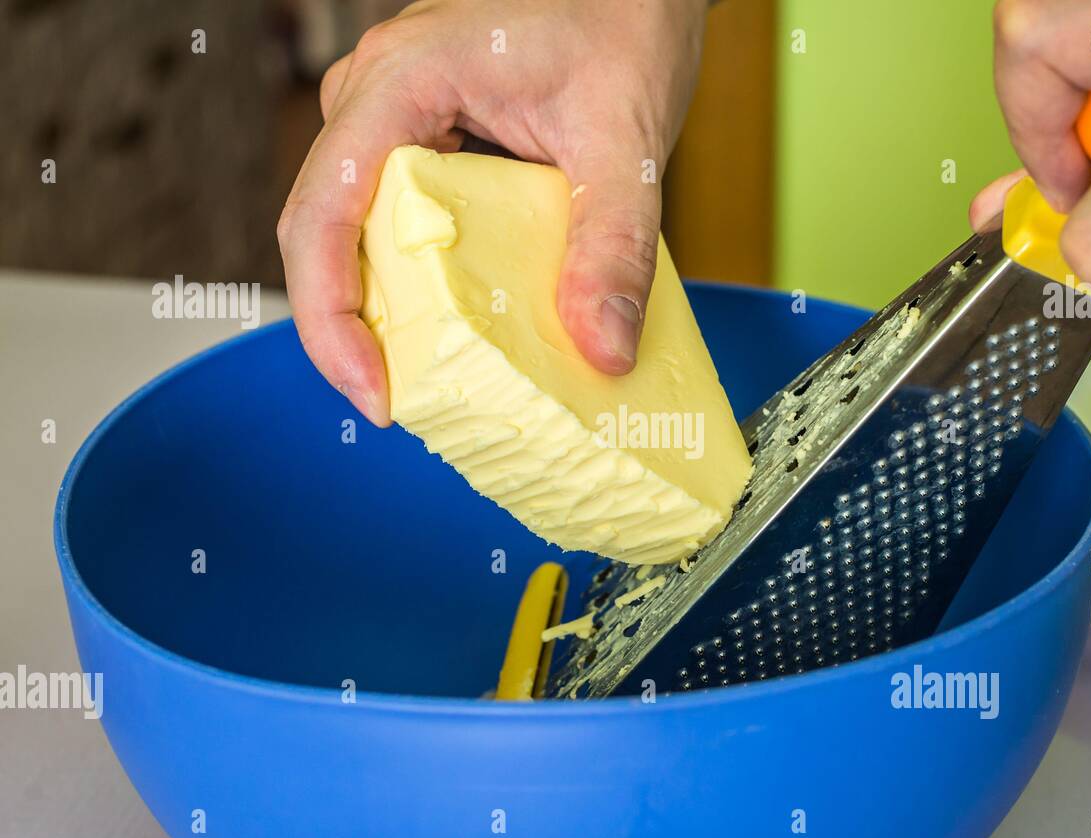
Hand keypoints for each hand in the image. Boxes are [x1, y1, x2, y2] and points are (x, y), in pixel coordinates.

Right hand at [278, 0, 708, 424]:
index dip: (329, 315)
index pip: (323, 211)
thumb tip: (602, 347)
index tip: (374, 390)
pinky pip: (388, 218)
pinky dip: (410, 281)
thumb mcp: (626, 141)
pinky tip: (449, 328)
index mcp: (402, 80)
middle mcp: (375, 95)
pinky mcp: (417, 135)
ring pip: (350, 231)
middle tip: (402, 404)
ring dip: (376, 310)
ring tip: (423, 380)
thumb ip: (616, 246)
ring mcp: (389, 114)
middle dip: (351, 329)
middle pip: (323, 233)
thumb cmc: (621, 18)